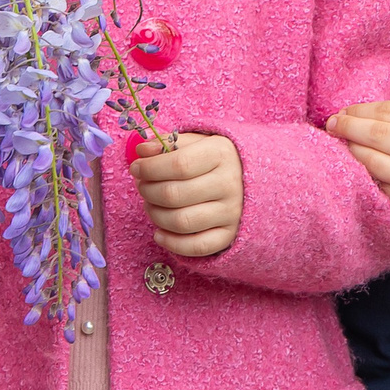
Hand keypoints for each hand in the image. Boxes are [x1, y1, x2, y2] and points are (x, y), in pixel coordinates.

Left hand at [131, 134, 242, 257]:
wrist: (254, 179)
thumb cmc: (214, 160)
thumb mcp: (196, 142)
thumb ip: (168, 142)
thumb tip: (141, 150)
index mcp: (220, 154)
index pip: (178, 164)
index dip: (150, 168)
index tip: (136, 168)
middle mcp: (229, 184)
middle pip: (174, 194)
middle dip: (148, 191)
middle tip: (142, 186)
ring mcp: (231, 212)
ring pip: (181, 222)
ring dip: (155, 215)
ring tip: (150, 205)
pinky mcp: (230, 234)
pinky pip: (197, 246)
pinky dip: (172, 243)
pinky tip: (159, 233)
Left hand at [325, 100, 389, 228]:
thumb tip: (360, 113)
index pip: (388, 112)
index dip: (360, 110)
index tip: (344, 111)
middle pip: (377, 136)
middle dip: (348, 128)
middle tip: (332, 125)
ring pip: (374, 164)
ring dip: (352, 153)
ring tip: (342, 145)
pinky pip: (382, 188)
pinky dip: (366, 177)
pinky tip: (358, 169)